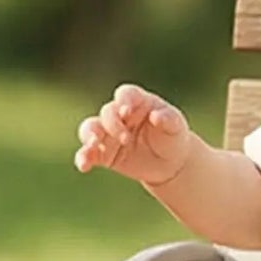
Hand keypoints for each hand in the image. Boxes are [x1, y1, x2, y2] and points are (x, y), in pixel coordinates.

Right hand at [75, 85, 192, 185]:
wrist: (169, 163)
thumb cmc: (172, 137)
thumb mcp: (177, 127)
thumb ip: (169, 119)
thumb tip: (156, 116)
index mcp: (138, 102)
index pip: (126, 94)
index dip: (124, 100)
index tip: (127, 111)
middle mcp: (120, 115)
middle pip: (108, 112)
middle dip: (114, 125)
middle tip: (126, 139)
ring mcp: (109, 133)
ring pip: (90, 128)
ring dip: (89, 135)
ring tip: (93, 143)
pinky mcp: (103, 153)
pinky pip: (88, 153)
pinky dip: (84, 157)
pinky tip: (84, 166)